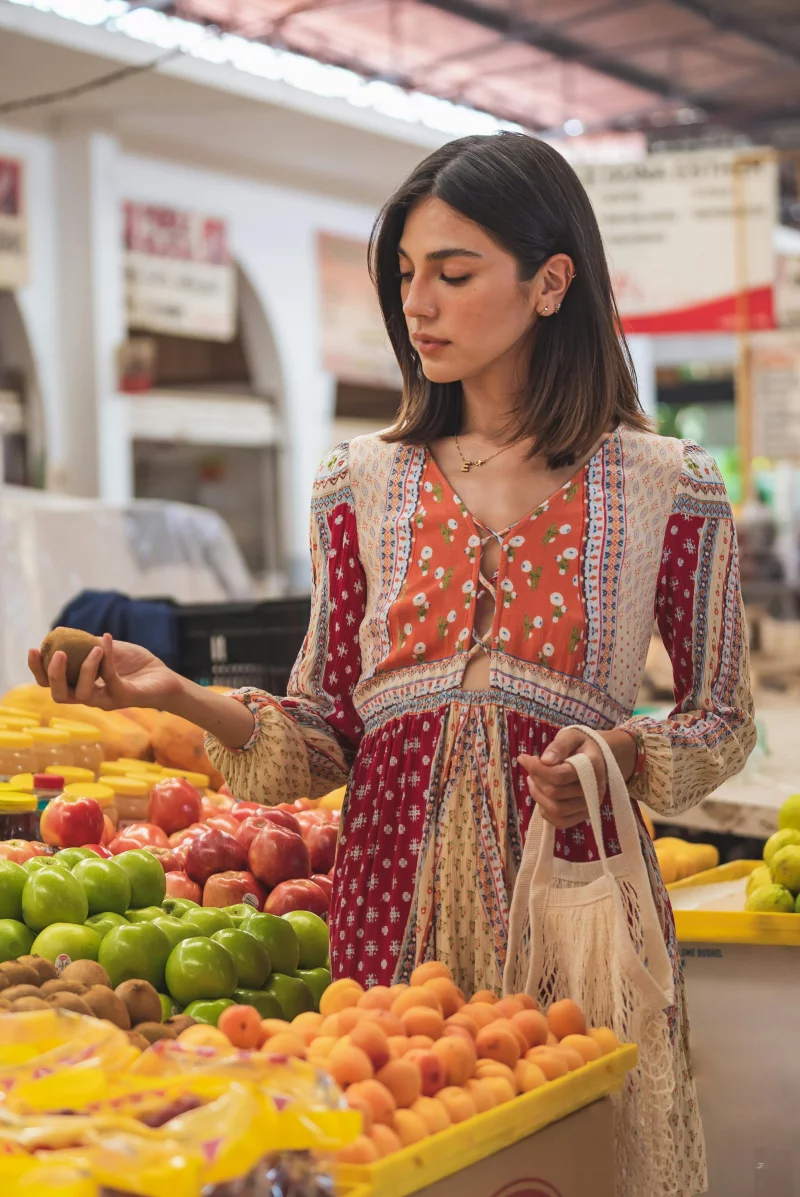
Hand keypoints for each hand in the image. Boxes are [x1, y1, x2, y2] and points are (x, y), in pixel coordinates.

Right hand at [28, 633, 182, 711]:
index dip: (38, 670)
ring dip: (84, 668)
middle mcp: (90, 696)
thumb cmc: (135, 665)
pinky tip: (107, 639)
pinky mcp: (124, 697)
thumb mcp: (106, 651)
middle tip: (58, 654)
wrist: (165, 678)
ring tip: (93, 649)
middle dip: (53, 675)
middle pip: (59, 695)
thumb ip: (86, 646)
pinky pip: (110, 678)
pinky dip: (107, 657)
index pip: (51, 684)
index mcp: (80, 685)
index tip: (33, 649)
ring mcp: (106, 699)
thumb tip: (63, 633)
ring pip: (82, 693)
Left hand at [518, 727, 636, 829]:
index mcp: (592, 767)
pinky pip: (561, 822)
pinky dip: (545, 811)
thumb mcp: (571, 736)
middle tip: (531, 767)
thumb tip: (545, 761)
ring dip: (537, 795)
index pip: (560, 775)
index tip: (523, 758)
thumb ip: (559, 746)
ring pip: (556, 809)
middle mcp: (594, 790)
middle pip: (555, 793)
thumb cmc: (581, 745)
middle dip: (536, 779)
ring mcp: (590, 805)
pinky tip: (541, 795)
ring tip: (533, 780)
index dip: (537, 768)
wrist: (597, 757)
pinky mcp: (583, 815)